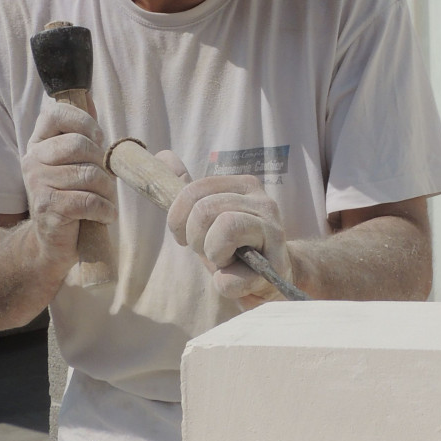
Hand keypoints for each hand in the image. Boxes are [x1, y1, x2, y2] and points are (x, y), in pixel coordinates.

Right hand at [21, 99, 116, 264]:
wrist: (52, 242)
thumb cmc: (72, 197)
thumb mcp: (76, 162)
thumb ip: (82, 133)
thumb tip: (88, 98)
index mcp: (39, 143)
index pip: (56, 113)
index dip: (84, 123)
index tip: (99, 140)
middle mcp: (32, 160)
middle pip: (79, 145)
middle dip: (102, 163)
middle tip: (106, 180)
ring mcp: (37, 184)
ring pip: (89, 175)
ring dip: (108, 191)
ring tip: (106, 200)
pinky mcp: (48, 208)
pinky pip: (89, 201)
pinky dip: (106, 210)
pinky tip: (105, 215)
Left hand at [165, 166, 292, 307]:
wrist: (274, 274)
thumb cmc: (234, 245)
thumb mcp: (209, 215)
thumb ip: (188, 189)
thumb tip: (163, 155)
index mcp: (243, 185)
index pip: (194, 190)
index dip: (179, 217)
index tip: (186, 235)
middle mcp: (262, 200)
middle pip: (204, 210)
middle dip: (196, 239)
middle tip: (210, 250)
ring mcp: (273, 229)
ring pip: (224, 230)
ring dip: (214, 256)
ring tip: (226, 260)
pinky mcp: (277, 263)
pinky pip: (233, 277)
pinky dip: (225, 285)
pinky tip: (236, 279)